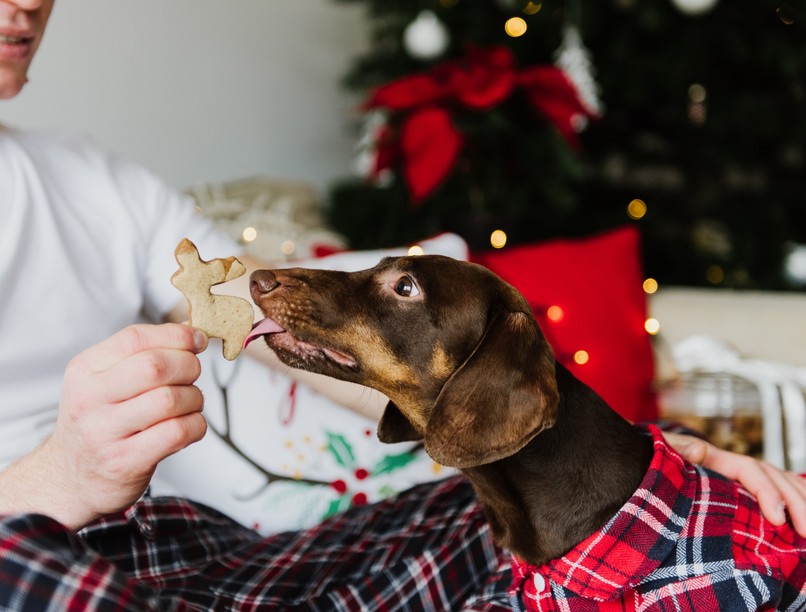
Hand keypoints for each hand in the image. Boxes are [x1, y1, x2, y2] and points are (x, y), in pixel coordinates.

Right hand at [0, 324, 207, 529]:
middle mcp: (89, 399)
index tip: (197, 340)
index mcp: (85, 369)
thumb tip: (191, 332)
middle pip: (156, 367)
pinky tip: (188, 425)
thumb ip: (144, 354)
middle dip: (189, 366)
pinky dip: (196, 424)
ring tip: (189, 403)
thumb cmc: (100, 421)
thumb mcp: (104, 380)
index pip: (136, 338)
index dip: (176, 336)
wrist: (71, 479)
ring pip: (171, 400)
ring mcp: (105, 433)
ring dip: (195, 398)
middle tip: (192, 375)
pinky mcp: (125, 462)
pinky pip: (178, 432)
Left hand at [665, 432, 805, 536]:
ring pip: (781, 483)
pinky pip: (777, 490)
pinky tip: (804, 516)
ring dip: (801, 502)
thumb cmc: (656, 458)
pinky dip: (796, 498)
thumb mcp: (663, 453)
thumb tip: (697, 449)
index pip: (751, 470)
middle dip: (795, 503)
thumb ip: (678, 452)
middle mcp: (735, 465)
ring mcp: (742, 476)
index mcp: (717, 458)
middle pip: (774, 477)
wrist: (647, 461)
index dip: (767, 492)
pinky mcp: (743, 490)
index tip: (777, 518)